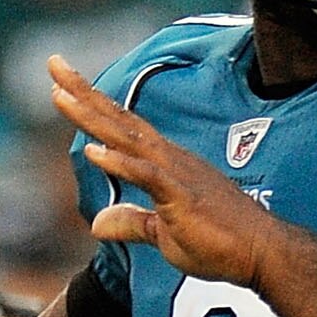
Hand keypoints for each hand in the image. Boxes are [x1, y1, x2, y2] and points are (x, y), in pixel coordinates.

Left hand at [50, 57, 274, 290]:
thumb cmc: (221, 243)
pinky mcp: (182, 196)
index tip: (62, 84)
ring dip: (92, 116)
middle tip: (54, 63)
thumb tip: (96, 224)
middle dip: (84, 92)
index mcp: (165, 164)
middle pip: (119, 120)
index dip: (92, 106)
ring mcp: (176, 174)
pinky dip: (119, 163)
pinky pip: (146, 175)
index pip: (122, 128)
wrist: (262, 253)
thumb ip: (132, 223)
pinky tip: (93, 151)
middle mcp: (168, 159)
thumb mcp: (164, 235)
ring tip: (60, 94)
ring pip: (126, 138)